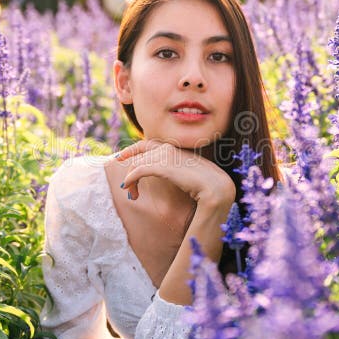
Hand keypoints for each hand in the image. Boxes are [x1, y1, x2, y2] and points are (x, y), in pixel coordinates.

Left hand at [115, 140, 235, 209]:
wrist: (217, 189)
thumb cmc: (207, 186)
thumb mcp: (190, 175)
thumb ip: (178, 170)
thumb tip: (170, 175)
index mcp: (177, 148)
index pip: (149, 143)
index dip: (133, 149)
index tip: (120, 156)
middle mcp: (171, 147)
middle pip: (141, 153)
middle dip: (130, 168)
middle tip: (126, 187)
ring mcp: (168, 155)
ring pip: (139, 163)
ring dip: (131, 179)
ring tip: (132, 195)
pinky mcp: (164, 166)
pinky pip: (140, 170)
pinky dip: (131, 178)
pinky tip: (128, 187)